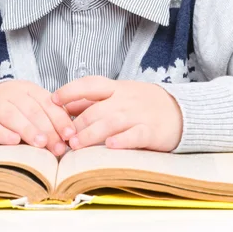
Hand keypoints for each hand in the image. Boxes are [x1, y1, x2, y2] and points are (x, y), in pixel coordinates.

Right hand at [0, 79, 75, 155]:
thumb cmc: (14, 110)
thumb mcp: (31, 107)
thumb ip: (49, 117)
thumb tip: (69, 136)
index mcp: (29, 89)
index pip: (47, 103)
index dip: (60, 119)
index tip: (70, 135)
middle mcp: (11, 94)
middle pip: (32, 110)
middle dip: (47, 129)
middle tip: (58, 147)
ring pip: (12, 116)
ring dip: (28, 130)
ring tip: (41, 143)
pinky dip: (3, 134)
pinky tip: (14, 141)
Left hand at [51, 76, 182, 151]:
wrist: (180, 110)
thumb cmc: (142, 104)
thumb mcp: (118, 96)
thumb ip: (92, 101)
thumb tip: (64, 106)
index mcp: (115, 89)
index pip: (89, 85)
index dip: (70, 91)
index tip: (52, 100)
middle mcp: (124, 99)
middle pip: (96, 108)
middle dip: (77, 123)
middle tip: (62, 137)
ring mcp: (138, 115)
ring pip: (111, 121)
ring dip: (91, 133)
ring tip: (76, 145)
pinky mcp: (151, 131)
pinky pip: (135, 134)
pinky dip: (122, 140)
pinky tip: (110, 146)